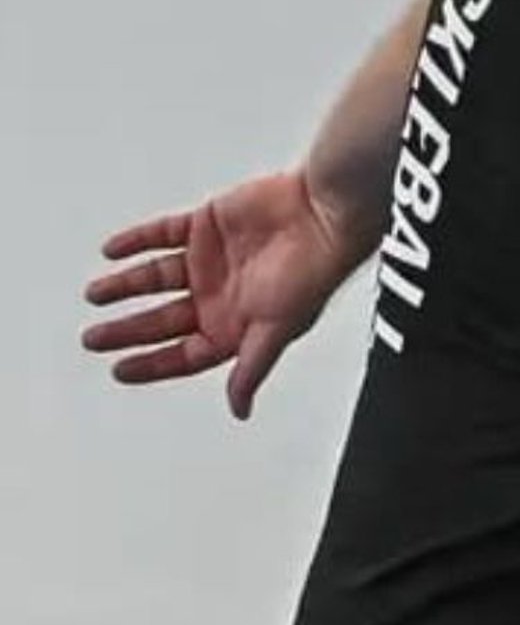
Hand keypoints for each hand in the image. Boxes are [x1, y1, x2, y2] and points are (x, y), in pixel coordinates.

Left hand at [81, 170, 367, 418]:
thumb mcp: (276, 331)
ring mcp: (211, 261)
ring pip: (155, 278)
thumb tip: (240, 409)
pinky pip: (161, 234)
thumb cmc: (312, 273)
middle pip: (162, 320)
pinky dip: (135, 241)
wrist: (320, 215)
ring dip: (124, 286)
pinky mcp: (206, 225)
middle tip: (94, 339)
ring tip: (96, 294)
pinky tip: (114, 249)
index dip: (150, 364)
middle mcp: (221, 295)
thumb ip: (251, 369)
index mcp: (236, 325)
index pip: (183, 353)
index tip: (120, 369)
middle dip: (126, 331)